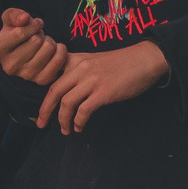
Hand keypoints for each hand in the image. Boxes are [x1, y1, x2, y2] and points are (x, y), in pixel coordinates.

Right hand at [0, 8, 67, 84]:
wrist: (26, 53)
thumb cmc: (17, 33)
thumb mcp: (10, 19)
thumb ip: (14, 14)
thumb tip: (24, 19)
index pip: (20, 33)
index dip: (32, 24)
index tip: (33, 23)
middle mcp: (9, 66)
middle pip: (36, 40)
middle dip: (40, 33)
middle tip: (36, 36)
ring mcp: (26, 75)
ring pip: (48, 48)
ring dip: (49, 41)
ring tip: (43, 44)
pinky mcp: (42, 80)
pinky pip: (59, 59)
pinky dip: (60, 50)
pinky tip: (53, 50)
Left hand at [37, 40, 168, 132]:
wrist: (146, 58)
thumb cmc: (122, 62)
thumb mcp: (94, 60)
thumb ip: (78, 70)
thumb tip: (65, 90)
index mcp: (75, 60)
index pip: (51, 77)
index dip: (44, 94)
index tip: (41, 109)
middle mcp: (80, 69)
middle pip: (54, 91)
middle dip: (45, 110)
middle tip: (41, 124)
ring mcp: (92, 80)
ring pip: (67, 102)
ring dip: (63, 119)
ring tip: (65, 130)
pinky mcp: (104, 92)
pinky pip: (84, 110)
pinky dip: (78, 121)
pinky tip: (79, 127)